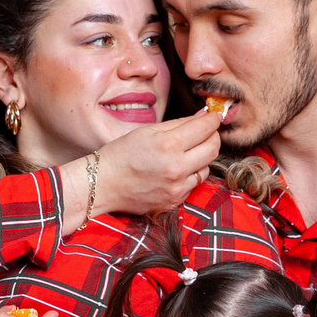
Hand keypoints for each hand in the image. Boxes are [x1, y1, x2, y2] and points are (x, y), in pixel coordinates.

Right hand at [84, 109, 221, 218]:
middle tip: (205, 131)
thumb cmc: (121, 154)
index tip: (213, 116)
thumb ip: (179, 123)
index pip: (204, 128)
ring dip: (202, 156)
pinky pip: (195, 183)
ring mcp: (177, 187)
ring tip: (187, 152)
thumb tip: (202, 116)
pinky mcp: (175, 200)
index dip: (212, 119)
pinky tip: (178, 169)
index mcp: (168, 145)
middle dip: (213, 136)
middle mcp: (176, 168)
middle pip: (213, 148)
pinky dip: (191, 173)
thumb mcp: (147, 131)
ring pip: (207, 167)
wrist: (103, 185)